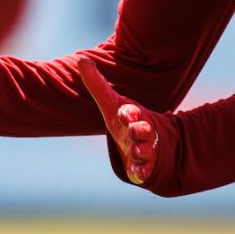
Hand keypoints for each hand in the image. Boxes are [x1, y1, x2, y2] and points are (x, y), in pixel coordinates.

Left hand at [78, 59, 160, 184]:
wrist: (152, 144)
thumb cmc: (127, 120)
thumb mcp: (112, 104)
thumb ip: (97, 85)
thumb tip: (82, 59)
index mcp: (133, 115)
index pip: (131, 111)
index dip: (128, 112)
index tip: (124, 111)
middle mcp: (141, 132)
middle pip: (143, 129)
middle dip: (139, 129)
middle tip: (134, 129)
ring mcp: (144, 150)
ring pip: (145, 150)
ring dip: (141, 150)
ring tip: (136, 151)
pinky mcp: (144, 168)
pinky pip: (144, 171)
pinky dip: (142, 172)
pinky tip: (138, 174)